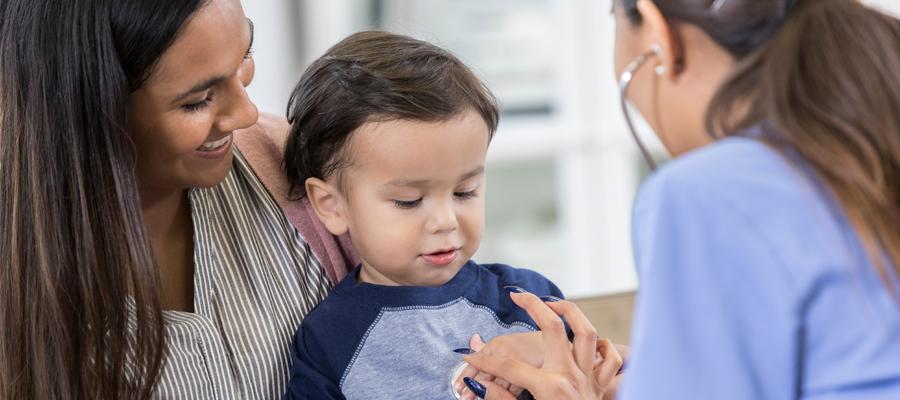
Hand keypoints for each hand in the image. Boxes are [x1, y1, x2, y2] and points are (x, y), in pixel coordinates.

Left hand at [455, 332, 543, 398]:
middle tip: (463, 397)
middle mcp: (505, 352)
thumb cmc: (528, 344)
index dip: (465, 374)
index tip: (456, 385)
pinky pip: (514, 388)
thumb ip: (488, 347)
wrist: (555, 343)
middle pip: (485, 373)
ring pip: (498, 383)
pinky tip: (501, 397)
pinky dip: (506, 395)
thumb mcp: (507, 342)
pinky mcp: (530, 373)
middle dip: (472, 387)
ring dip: (486, 393)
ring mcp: (518, 362)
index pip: (476, 360)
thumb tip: (472, 341)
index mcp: (497, 344)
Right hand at [461, 292, 623, 399]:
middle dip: (533, 305)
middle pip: (553, 327)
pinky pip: (609, 359)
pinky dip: (601, 346)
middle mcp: (571, 377)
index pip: (508, 365)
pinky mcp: (601, 388)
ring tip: (552, 303)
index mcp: (549, 389)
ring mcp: (589, 380)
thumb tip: (479, 383)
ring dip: (570, 312)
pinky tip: (585, 340)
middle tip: (516, 295)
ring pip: (587, 332)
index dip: (484, 360)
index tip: (467, 356)